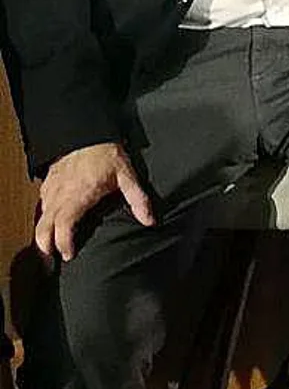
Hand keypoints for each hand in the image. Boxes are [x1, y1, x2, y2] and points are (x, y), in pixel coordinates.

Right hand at [36, 142, 153, 260]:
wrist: (88, 131)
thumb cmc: (107, 154)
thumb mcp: (127, 176)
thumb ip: (138, 200)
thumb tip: (149, 220)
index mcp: (78, 196)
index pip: (64, 226)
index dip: (64, 243)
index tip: (69, 255)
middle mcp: (61, 195)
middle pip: (44, 226)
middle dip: (45, 244)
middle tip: (52, 257)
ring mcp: (52, 188)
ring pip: (40, 217)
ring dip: (41, 233)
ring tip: (48, 246)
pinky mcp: (48, 182)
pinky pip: (40, 204)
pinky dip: (42, 217)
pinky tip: (47, 223)